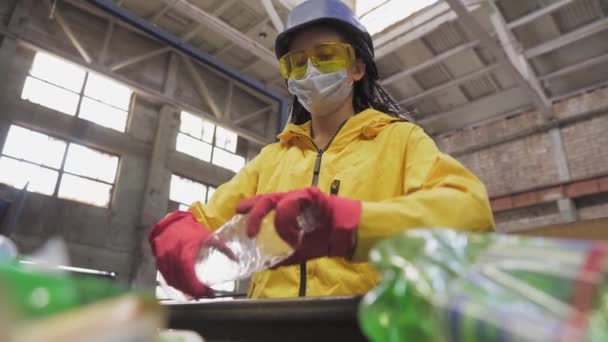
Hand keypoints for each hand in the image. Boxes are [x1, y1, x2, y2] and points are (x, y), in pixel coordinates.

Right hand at [148, 211, 233, 297]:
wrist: (170, 223)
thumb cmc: (188, 229)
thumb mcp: (207, 237)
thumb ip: (222, 247)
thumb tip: (235, 258)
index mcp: (184, 253)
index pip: (189, 276)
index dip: (197, 287)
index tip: (206, 292)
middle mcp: (171, 258)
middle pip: (181, 282)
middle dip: (193, 291)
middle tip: (204, 294)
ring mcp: (163, 261)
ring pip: (173, 282)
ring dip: (184, 290)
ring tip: (195, 293)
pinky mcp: (159, 263)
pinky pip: (166, 278)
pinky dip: (175, 285)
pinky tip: (183, 288)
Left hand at [236, 187, 361, 262]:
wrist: (344, 233)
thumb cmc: (323, 238)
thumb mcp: (298, 251)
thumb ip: (282, 257)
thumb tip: (265, 266)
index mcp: (285, 209)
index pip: (262, 204)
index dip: (249, 207)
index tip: (237, 213)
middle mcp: (289, 199)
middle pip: (265, 199)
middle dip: (254, 213)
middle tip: (250, 232)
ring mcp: (299, 195)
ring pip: (276, 201)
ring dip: (277, 223)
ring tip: (288, 239)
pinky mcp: (309, 194)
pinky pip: (291, 203)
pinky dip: (289, 221)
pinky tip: (296, 234)